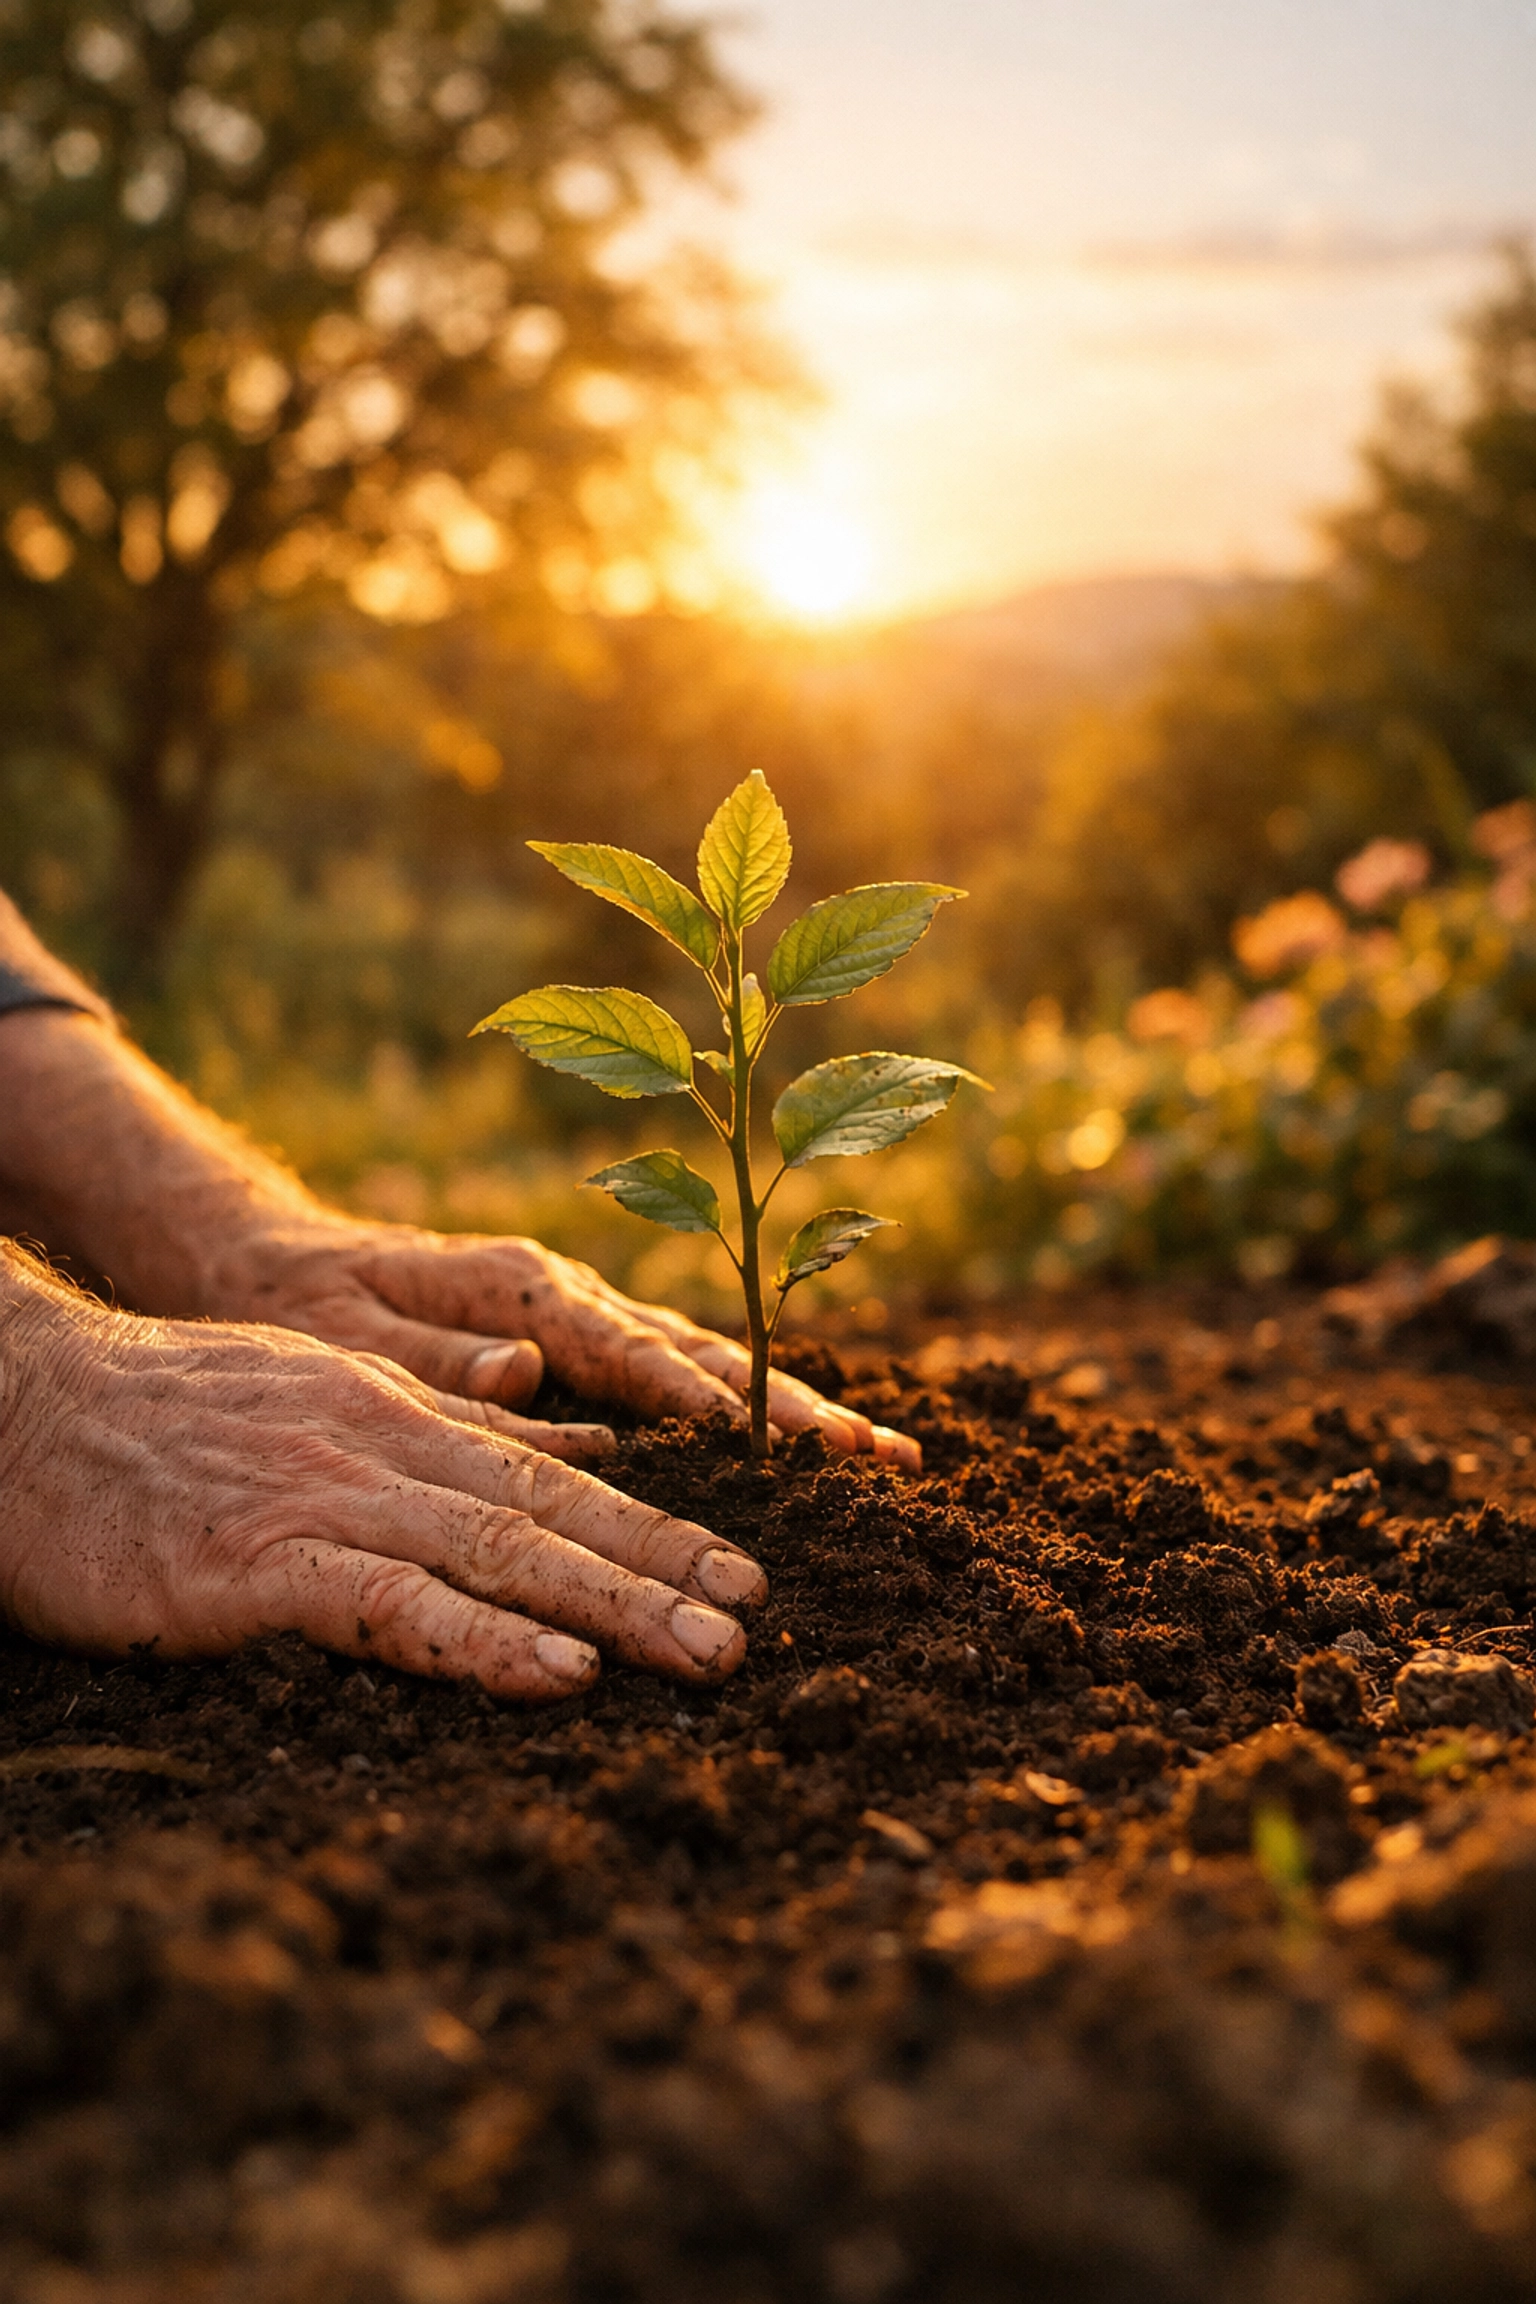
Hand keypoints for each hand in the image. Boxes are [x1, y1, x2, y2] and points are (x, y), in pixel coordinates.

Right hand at [0, 1254, 765, 1698]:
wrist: (22, 1403)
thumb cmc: (162, 1413)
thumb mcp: (319, 1395)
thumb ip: (438, 1423)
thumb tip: (562, 1434)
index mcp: (396, 1413)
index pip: (551, 1472)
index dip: (653, 1523)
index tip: (741, 1572)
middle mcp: (379, 1447)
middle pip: (546, 1512)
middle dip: (661, 1570)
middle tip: (752, 1625)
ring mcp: (320, 1500)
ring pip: (494, 1551)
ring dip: (609, 1605)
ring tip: (703, 1655)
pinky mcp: (252, 1564)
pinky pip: (387, 1604)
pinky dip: (480, 1638)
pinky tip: (556, 1672)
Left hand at [218, 1221, 922, 1472]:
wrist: (267, 1258)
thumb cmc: (300, 1303)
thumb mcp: (341, 1334)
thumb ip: (435, 1358)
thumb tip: (526, 1370)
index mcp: (519, 1286)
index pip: (631, 1350)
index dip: (710, 1401)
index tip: (786, 1445)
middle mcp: (567, 1292)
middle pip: (701, 1350)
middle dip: (797, 1405)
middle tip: (887, 1454)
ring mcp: (580, 1311)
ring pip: (707, 1358)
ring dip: (796, 1406)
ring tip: (887, 1450)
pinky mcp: (579, 1335)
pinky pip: (680, 1370)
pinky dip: (750, 1408)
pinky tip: (810, 1442)